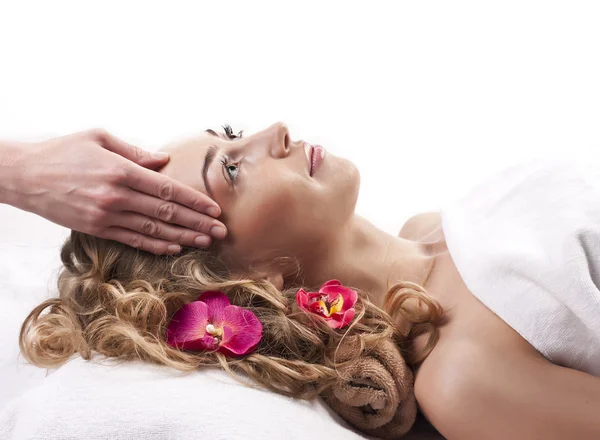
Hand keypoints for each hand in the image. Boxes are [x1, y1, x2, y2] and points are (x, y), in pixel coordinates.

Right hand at [10, 129, 226, 254]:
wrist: (25, 176)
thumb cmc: (63, 151)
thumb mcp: (99, 138)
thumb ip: (135, 152)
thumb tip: (164, 162)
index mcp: (121, 171)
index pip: (167, 189)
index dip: (194, 201)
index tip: (214, 209)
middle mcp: (116, 196)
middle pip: (166, 212)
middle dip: (197, 223)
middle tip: (221, 231)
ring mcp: (106, 215)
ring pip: (154, 229)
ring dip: (183, 237)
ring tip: (206, 241)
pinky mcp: (97, 228)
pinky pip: (133, 239)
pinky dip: (156, 245)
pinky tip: (175, 248)